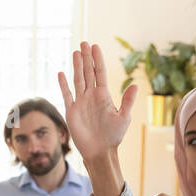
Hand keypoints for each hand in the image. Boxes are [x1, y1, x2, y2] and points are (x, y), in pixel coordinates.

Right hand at [57, 42, 136, 160]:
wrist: (100, 152)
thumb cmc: (114, 136)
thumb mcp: (124, 118)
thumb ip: (128, 101)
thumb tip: (134, 85)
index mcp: (104, 96)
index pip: (99, 73)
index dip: (97, 59)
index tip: (95, 46)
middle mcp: (91, 96)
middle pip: (88, 72)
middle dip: (86, 58)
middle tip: (84, 43)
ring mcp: (81, 103)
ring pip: (78, 80)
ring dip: (76, 66)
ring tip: (75, 52)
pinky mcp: (71, 111)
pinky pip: (66, 94)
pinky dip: (63, 84)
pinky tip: (61, 73)